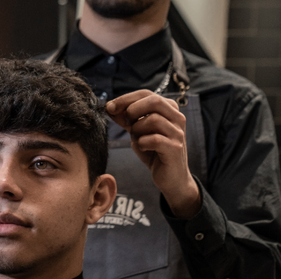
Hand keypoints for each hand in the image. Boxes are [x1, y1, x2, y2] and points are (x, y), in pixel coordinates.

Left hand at [106, 90, 200, 218]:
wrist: (169, 177)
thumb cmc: (153, 151)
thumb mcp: (137, 132)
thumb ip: (126, 119)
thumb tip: (110, 107)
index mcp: (168, 109)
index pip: (146, 94)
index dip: (125, 98)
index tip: (109, 107)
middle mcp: (177, 117)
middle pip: (154, 100)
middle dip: (132, 110)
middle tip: (125, 123)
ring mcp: (178, 133)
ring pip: (153, 120)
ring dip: (138, 129)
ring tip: (138, 139)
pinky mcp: (175, 148)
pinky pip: (154, 139)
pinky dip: (143, 143)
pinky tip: (143, 148)